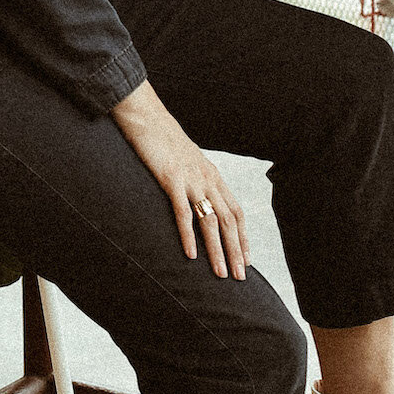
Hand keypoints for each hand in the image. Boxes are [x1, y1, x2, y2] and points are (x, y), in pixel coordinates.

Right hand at [111, 81, 247, 279]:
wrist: (146, 116)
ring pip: (211, 221)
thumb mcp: (186, 160)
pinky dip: (188, 235)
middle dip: (236, 251)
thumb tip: (196, 198)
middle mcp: (207, 179)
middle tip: (239, 277)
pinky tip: (190, 255)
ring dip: (217, 250)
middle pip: (229, 221)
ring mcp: (191, 180)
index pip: (236, 212)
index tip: (246, 260)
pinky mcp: (171, 179)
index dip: (243, 237)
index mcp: (213, 176)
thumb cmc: (162, 139)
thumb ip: (194, 179)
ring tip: (220, 274)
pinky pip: (183, 212)